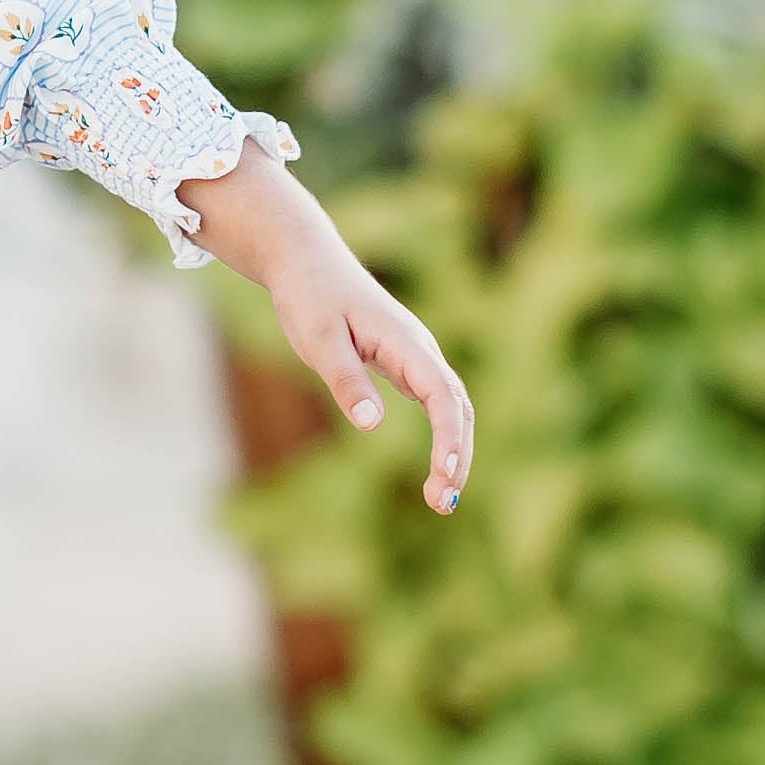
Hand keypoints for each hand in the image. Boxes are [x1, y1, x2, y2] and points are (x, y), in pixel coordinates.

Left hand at [177, 145, 474, 516]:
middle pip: (458, 408)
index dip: (448, 437)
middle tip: (442, 504)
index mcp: (405, 343)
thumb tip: (372, 424)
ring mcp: (416, 356)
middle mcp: (421, 349)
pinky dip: (443, 436)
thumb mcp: (319, 340)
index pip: (442, 395)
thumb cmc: (310, 296)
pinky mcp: (404, 362)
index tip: (444, 474)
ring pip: (452, 407)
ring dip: (454, 451)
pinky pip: (436, 403)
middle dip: (457, 456)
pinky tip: (436, 468)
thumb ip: (346, 381)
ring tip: (440, 499)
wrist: (306, 260)